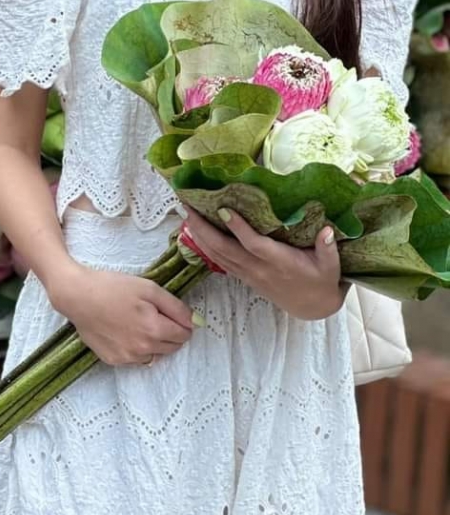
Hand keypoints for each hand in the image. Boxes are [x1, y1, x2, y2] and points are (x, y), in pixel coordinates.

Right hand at [49, 263, 199, 366]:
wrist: (77, 296)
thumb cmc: (112, 287)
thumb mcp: (148, 288)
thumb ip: (176, 307)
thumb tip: (196, 322)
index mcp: (154, 330)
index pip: (184, 335)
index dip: (181, 321)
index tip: (169, 311)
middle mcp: (143, 350)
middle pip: (172, 347)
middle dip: (169, 332)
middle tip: (152, 313)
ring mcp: (127, 358)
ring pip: (154, 354)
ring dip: (153, 342)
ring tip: (136, 321)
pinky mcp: (113, 361)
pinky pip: (136, 358)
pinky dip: (136, 347)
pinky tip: (123, 331)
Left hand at [182, 208, 344, 320]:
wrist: (313, 307)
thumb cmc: (321, 281)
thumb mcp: (330, 267)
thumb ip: (327, 248)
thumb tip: (326, 230)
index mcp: (279, 262)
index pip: (254, 244)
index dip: (237, 228)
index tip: (222, 209)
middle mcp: (259, 269)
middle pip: (225, 249)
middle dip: (204, 229)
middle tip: (188, 207)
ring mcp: (249, 274)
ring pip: (218, 255)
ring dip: (199, 236)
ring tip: (185, 214)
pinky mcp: (244, 277)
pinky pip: (220, 262)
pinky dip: (205, 247)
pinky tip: (195, 233)